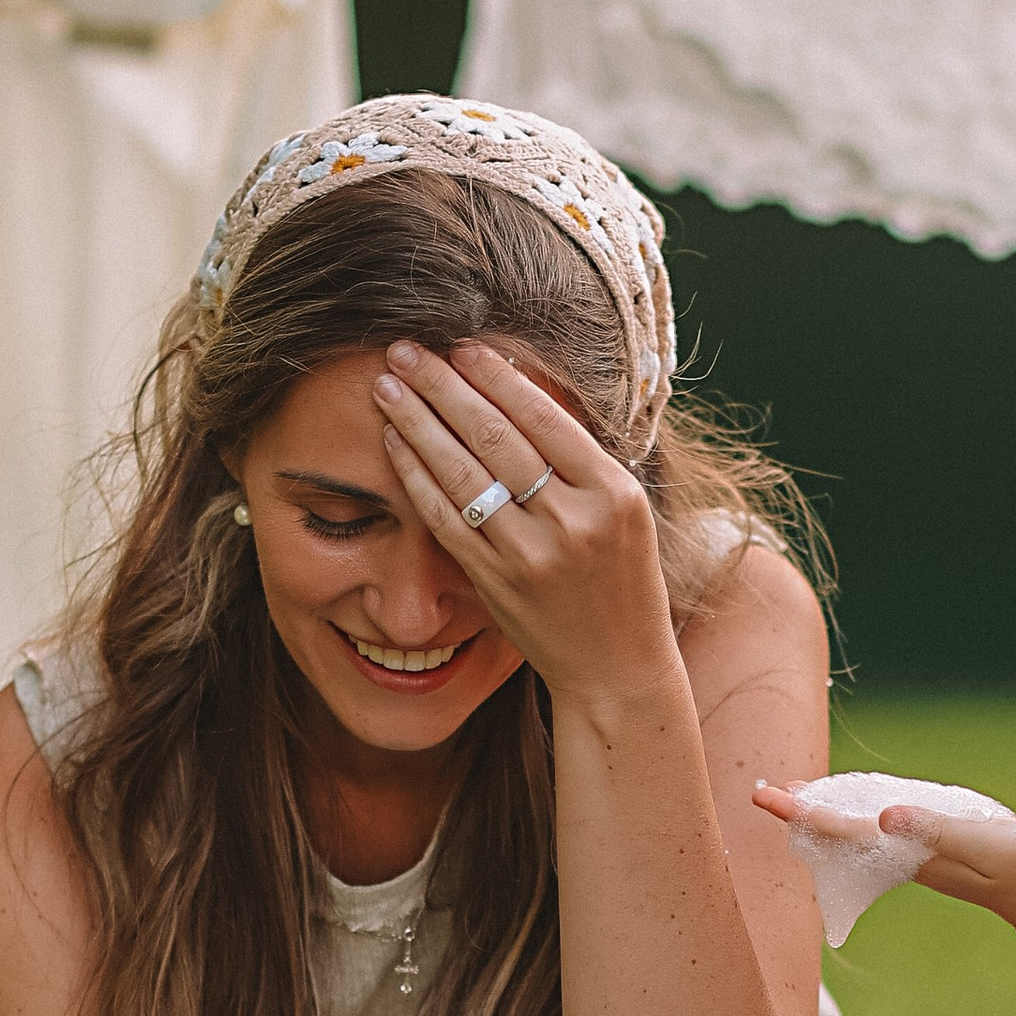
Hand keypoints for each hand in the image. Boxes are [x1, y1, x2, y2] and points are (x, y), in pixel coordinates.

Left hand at [373, 339, 676, 715]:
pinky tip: (395, 445)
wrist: (619, 668)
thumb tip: (521, 393)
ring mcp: (531, 554)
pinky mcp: (497, 583)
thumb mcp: (627, 513)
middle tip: (405, 351)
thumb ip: (582, 461)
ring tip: (388, 388)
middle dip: (442, 387)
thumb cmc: (623, 583)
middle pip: (495, 436)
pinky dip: (416, 477)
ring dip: (417, 423)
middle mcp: (573, 521)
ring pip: (462, 473)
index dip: (496, 377)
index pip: (544, 417)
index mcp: (612, 493)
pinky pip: (445, 519)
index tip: (462, 346)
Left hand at [751, 783, 1015, 935]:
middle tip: (764, 792)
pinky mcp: (934, 851)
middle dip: (801, 812)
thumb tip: (884, 816)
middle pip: (839, 833)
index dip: (803, 811)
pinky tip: (853, 809)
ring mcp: (918, 856)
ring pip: (857, 832)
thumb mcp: (981, 839)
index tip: (766, 796)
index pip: (842, 829)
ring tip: (795, 796)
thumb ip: (934, 829)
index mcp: (909, 851)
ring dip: (825, 814)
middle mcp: (905, 855)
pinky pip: (882, 832)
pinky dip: (859, 817)